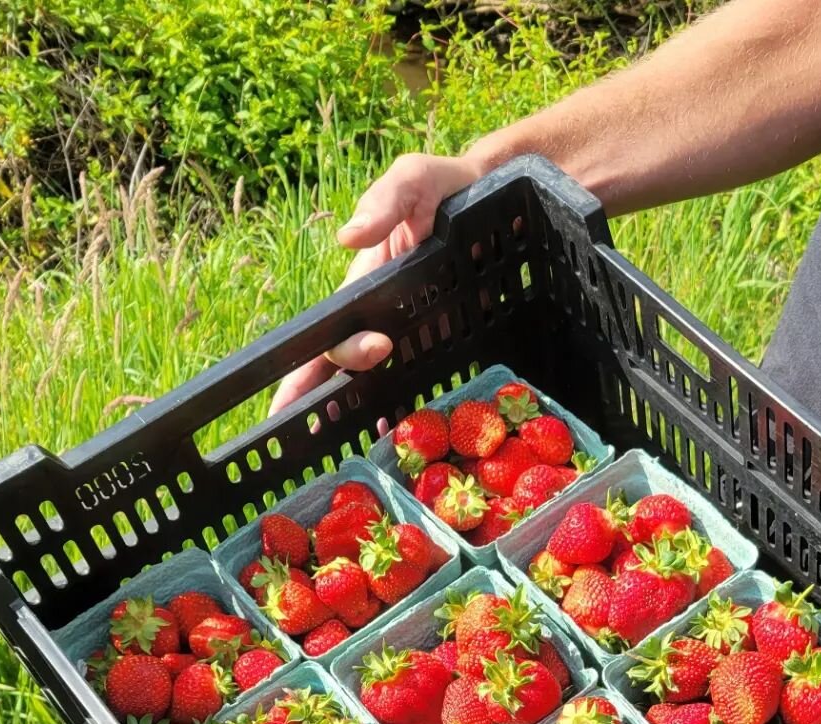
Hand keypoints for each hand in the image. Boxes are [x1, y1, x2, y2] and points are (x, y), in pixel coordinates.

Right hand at [269, 153, 483, 414]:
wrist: (494, 196)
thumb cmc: (444, 186)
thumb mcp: (413, 178)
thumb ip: (384, 202)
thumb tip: (348, 240)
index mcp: (361, 286)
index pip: (329, 331)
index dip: (327, 356)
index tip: (378, 347)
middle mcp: (377, 317)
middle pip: (341, 370)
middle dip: (326, 402)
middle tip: (348, 420)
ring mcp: (409, 333)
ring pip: (373, 384)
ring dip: (360, 416)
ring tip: (360, 448)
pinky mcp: (439, 340)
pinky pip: (417, 380)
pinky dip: (408, 409)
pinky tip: (407, 438)